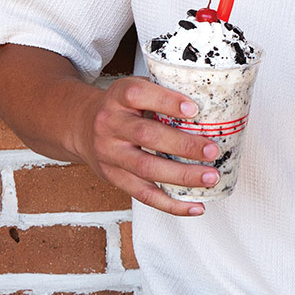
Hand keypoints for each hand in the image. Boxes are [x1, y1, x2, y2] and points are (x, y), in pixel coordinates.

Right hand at [76, 76, 220, 215]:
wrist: (82, 126)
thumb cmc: (123, 107)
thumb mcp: (135, 89)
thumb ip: (163, 93)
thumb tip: (212, 101)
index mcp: (118, 96)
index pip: (138, 94)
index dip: (166, 101)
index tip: (194, 109)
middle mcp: (110, 124)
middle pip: (146, 135)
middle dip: (182, 144)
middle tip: (212, 150)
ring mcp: (110, 153)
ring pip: (146, 168)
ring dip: (182, 175)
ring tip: (210, 177)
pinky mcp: (113, 178)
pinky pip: (143, 195)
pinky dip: (171, 203)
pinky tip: (195, 206)